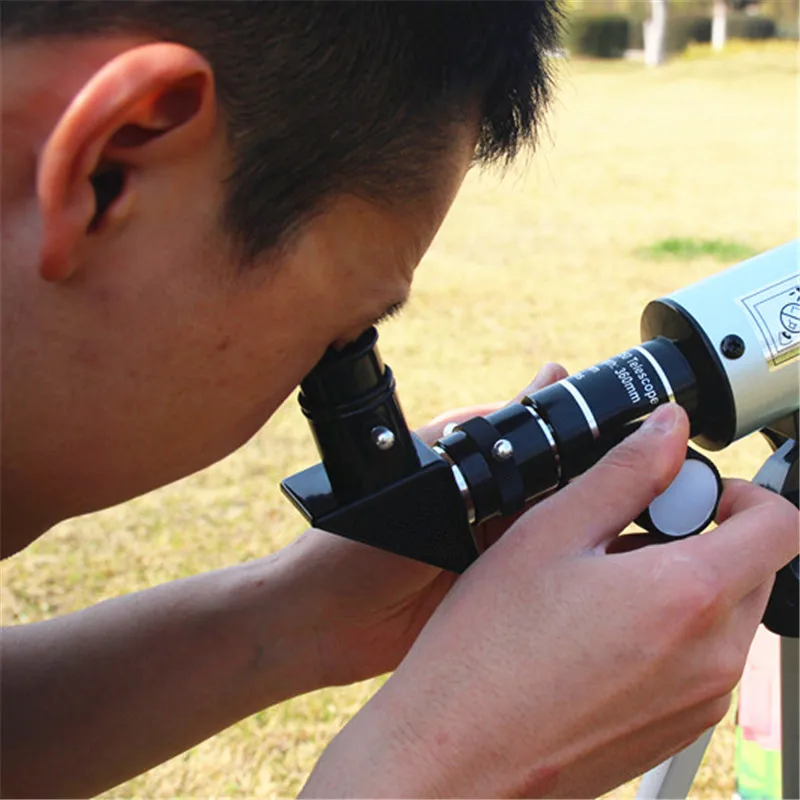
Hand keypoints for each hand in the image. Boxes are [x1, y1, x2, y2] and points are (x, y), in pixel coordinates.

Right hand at [301, 403, 799, 797]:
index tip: (690, 492)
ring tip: (600, 586)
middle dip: (705, 537)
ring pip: (725, 617)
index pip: (779, 524)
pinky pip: (700, 663)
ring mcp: (698, 704)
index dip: (742, 492)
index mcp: (689, 596)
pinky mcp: (673, 731)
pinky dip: (669, 632)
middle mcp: (713, 659)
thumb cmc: (489, 648)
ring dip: (682, 585)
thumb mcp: (551, 533)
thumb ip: (624, 471)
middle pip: (753, 570)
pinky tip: (594, 633)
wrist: (455, 755)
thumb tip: (669, 429)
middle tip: (624, 534)